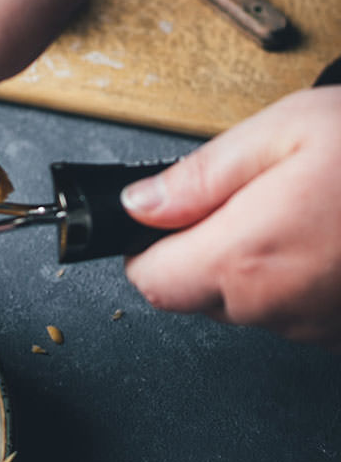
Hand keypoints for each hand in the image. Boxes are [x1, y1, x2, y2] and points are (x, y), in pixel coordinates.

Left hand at [122, 88, 340, 346]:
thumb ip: (202, 176)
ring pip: (251, 304)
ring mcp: (317, 330)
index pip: (149, 281)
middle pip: (196, 296)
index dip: (148, 245)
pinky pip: (300, 311)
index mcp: (244, 257)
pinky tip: (336, 236)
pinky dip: (304, 278)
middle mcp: (276, 308)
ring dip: (258, 263)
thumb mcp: (286, 131)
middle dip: (204, 249)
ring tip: (308, 207)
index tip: (168, 214)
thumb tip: (141, 204)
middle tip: (252, 193)